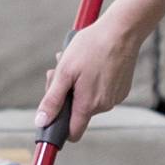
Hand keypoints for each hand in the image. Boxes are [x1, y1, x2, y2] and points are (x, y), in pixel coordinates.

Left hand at [35, 17, 137, 143]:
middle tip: (60, 71)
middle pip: (78, 112)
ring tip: (77, 62)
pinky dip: (92, 82)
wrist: (122, 31)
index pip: (73, 133)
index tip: (53, 114)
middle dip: (66, 96)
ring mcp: (115, 98)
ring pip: (89, 100)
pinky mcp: (122, 89)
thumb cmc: (91, 47)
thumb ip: (52, 100)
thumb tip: (41, 122)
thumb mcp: (64, 71)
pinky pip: (101, 92)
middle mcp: (104, 106)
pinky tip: (91, 63)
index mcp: (88, 105)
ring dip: (77, 86)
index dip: (60, 128)